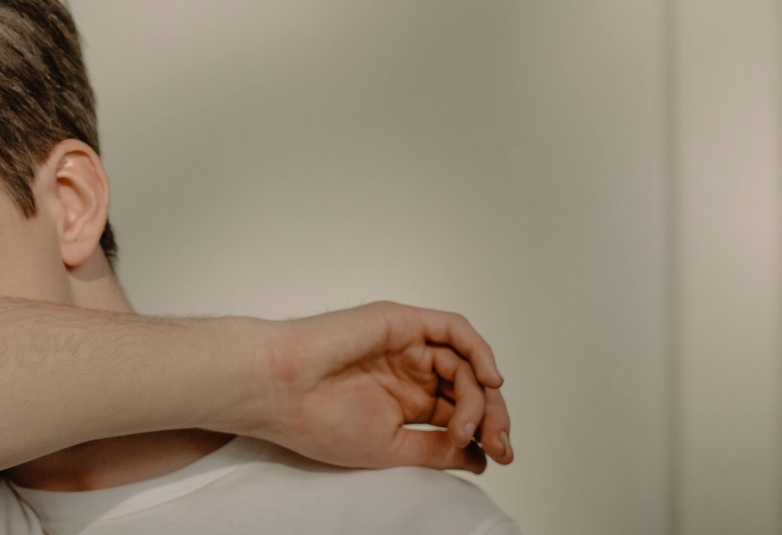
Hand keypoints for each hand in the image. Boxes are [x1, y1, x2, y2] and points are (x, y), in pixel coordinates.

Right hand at [248, 301, 512, 473]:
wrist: (280, 390)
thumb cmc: (317, 421)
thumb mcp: (390, 447)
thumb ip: (436, 448)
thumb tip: (482, 456)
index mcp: (404, 401)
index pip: (460, 412)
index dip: (486, 433)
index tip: (498, 458)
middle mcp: (410, 371)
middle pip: (470, 387)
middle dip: (493, 417)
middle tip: (500, 445)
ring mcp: (407, 345)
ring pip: (465, 363)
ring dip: (480, 396)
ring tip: (468, 425)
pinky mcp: (402, 322)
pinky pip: (453, 328)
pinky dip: (478, 351)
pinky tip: (488, 380)